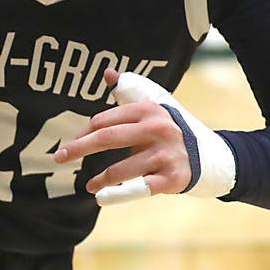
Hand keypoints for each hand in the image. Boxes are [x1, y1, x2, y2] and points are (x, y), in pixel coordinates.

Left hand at [54, 68, 235, 204]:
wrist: (211, 156)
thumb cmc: (172, 129)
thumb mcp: (156, 104)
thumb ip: (130, 89)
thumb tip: (108, 72)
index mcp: (148, 109)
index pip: (105, 120)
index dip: (84, 132)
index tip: (73, 141)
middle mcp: (156, 130)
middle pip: (106, 138)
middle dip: (78, 148)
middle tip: (59, 157)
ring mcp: (164, 156)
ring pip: (120, 168)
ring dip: (99, 178)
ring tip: (89, 185)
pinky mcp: (170, 179)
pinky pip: (137, 189)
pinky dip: (117, 194)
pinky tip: (100, 198)